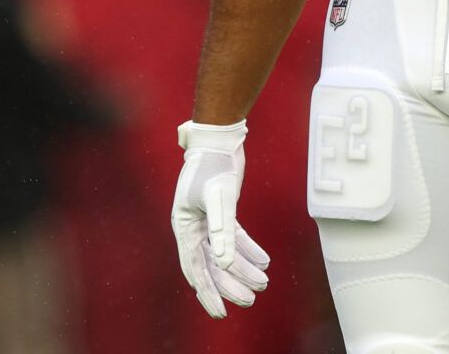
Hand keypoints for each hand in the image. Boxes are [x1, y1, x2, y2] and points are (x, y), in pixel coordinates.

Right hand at [171, 120, 270, 317]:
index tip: (221, 311)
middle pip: (211, 265)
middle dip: (230, 285)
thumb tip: (224, 263)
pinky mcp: (222, 211)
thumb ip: (223, 230)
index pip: (196, 268)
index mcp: (184, 227)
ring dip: (242, 269)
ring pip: (224, 253)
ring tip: (262, 284)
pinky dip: (248, 249)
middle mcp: (193, 227)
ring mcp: (207, 220)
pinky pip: (234, 237)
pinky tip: (264, 261)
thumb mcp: (220, 197)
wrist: (219, 137)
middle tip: (249, 301)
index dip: (208, 291)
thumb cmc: (214, 163)